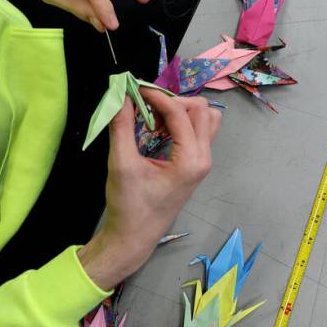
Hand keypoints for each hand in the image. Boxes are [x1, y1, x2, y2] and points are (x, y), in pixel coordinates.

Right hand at [77, 90, 221, 290]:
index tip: (134, 89)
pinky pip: (198, 131)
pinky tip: (157, 131)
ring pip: (204, 119)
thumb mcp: (121, 164)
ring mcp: (202, 161)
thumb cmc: (129, 206)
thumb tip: (121, 95)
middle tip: (145, 108)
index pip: (180, 113)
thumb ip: (122, 127)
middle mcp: (203, 158)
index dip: (157, 96)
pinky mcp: (196, 163)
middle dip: (172, 102)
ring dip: (180, 111)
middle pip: (201, 110)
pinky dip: (180, 122)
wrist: (135, 237)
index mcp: (191, 161)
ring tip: (153, 122)